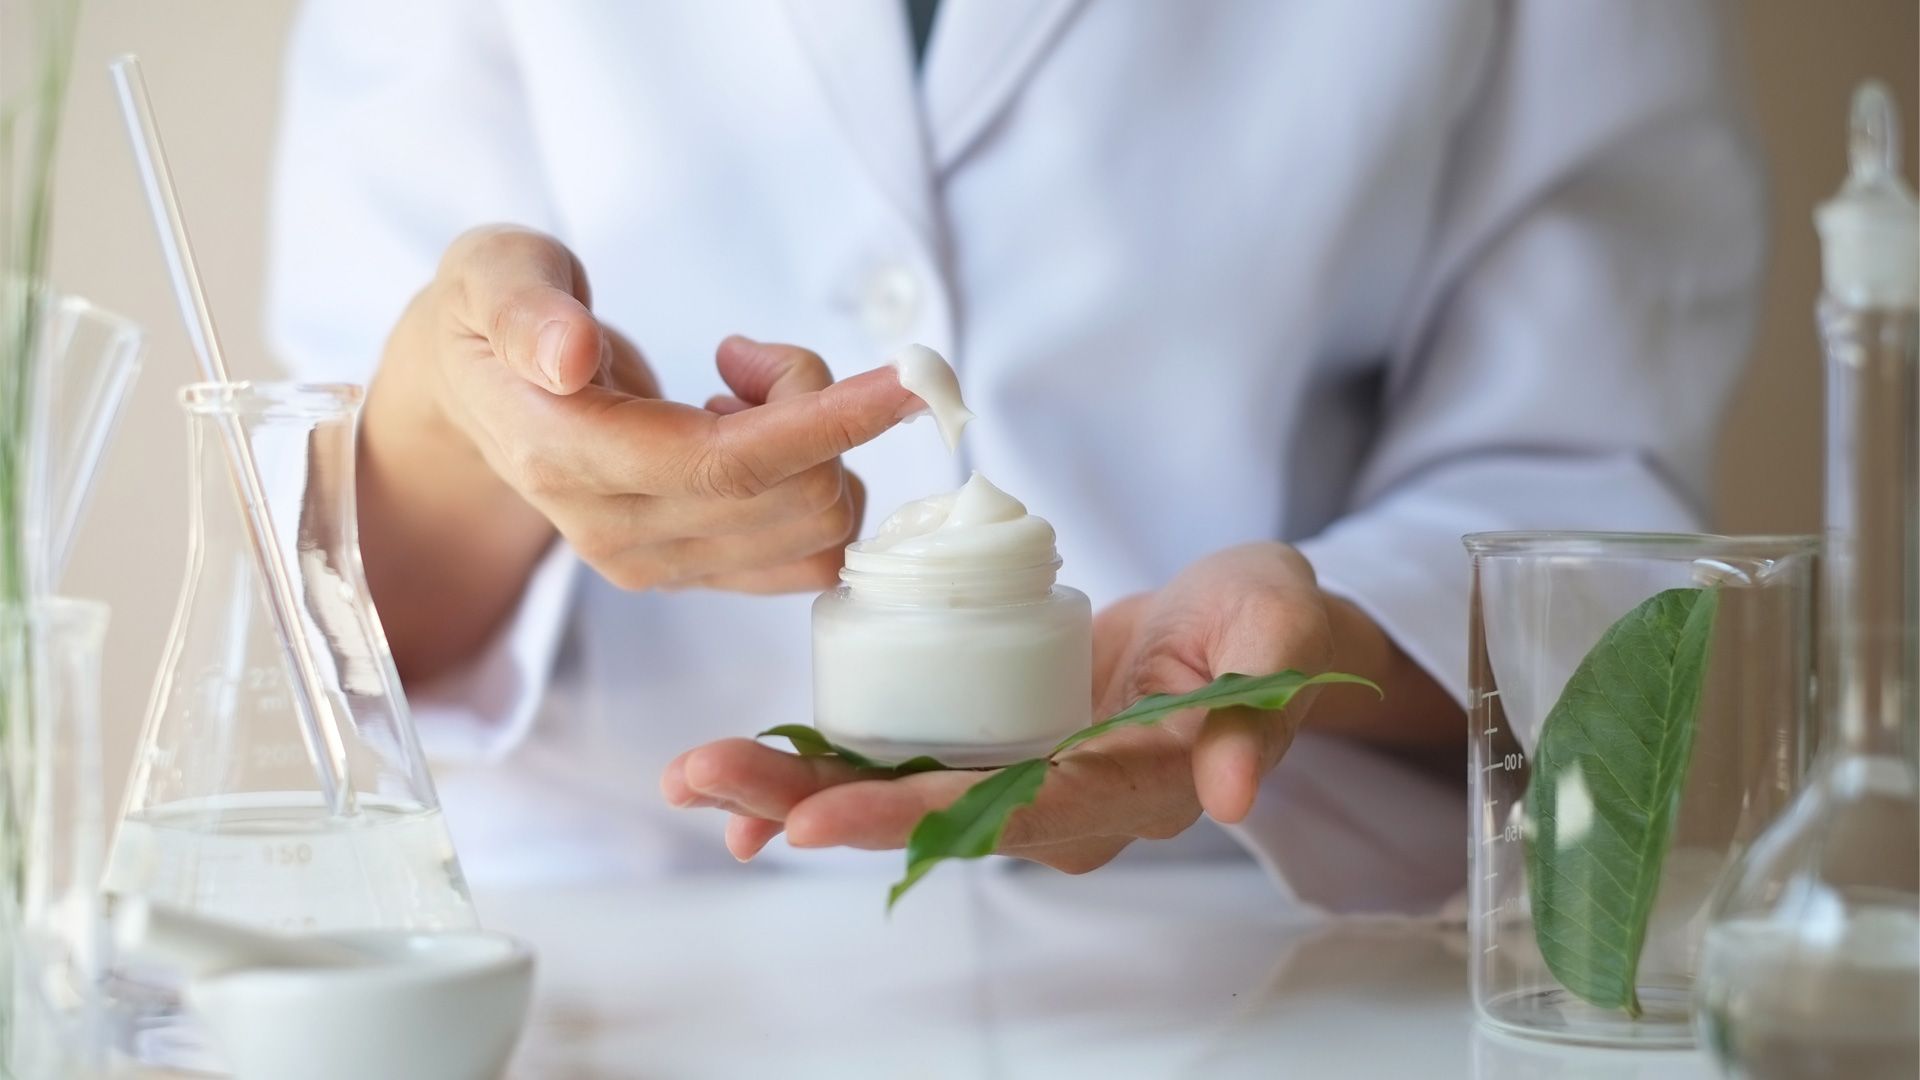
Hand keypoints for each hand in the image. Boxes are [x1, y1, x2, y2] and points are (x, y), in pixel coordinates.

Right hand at [360, 226, 916, 677]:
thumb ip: (525, 308)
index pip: (723, 463)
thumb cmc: (493, 317)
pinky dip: (817, 484)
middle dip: (817, 407)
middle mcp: (615, 533)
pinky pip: (809, 555)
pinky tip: (755, 435)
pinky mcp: (692, 571)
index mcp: (565, 458)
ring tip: (743, 390)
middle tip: (749, 355)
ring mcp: (656, 564)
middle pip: (793, 499)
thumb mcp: (489, 274)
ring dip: (820, 447)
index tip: (909, 379)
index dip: (824, 422)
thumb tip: (569, 358)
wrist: (473, 392)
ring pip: (817, 530)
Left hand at [662, 543, 1352, 872]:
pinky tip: (744, 773)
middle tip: (704, 781)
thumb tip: (1231, 793)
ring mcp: (1017, 779)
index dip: (908, 818)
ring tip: (693, 777)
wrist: (1243, 627)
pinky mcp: (988, 744)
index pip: (1005, 816)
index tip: (815, 817)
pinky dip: (819, 771)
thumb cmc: (1263, 622)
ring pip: (892, 798)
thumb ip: (1255, 704)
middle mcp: (1057, 806)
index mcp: (1122, 790)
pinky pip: (894, 767)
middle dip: (807, 806)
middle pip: (920, 820)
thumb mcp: (1276, 630)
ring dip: (790, 792)